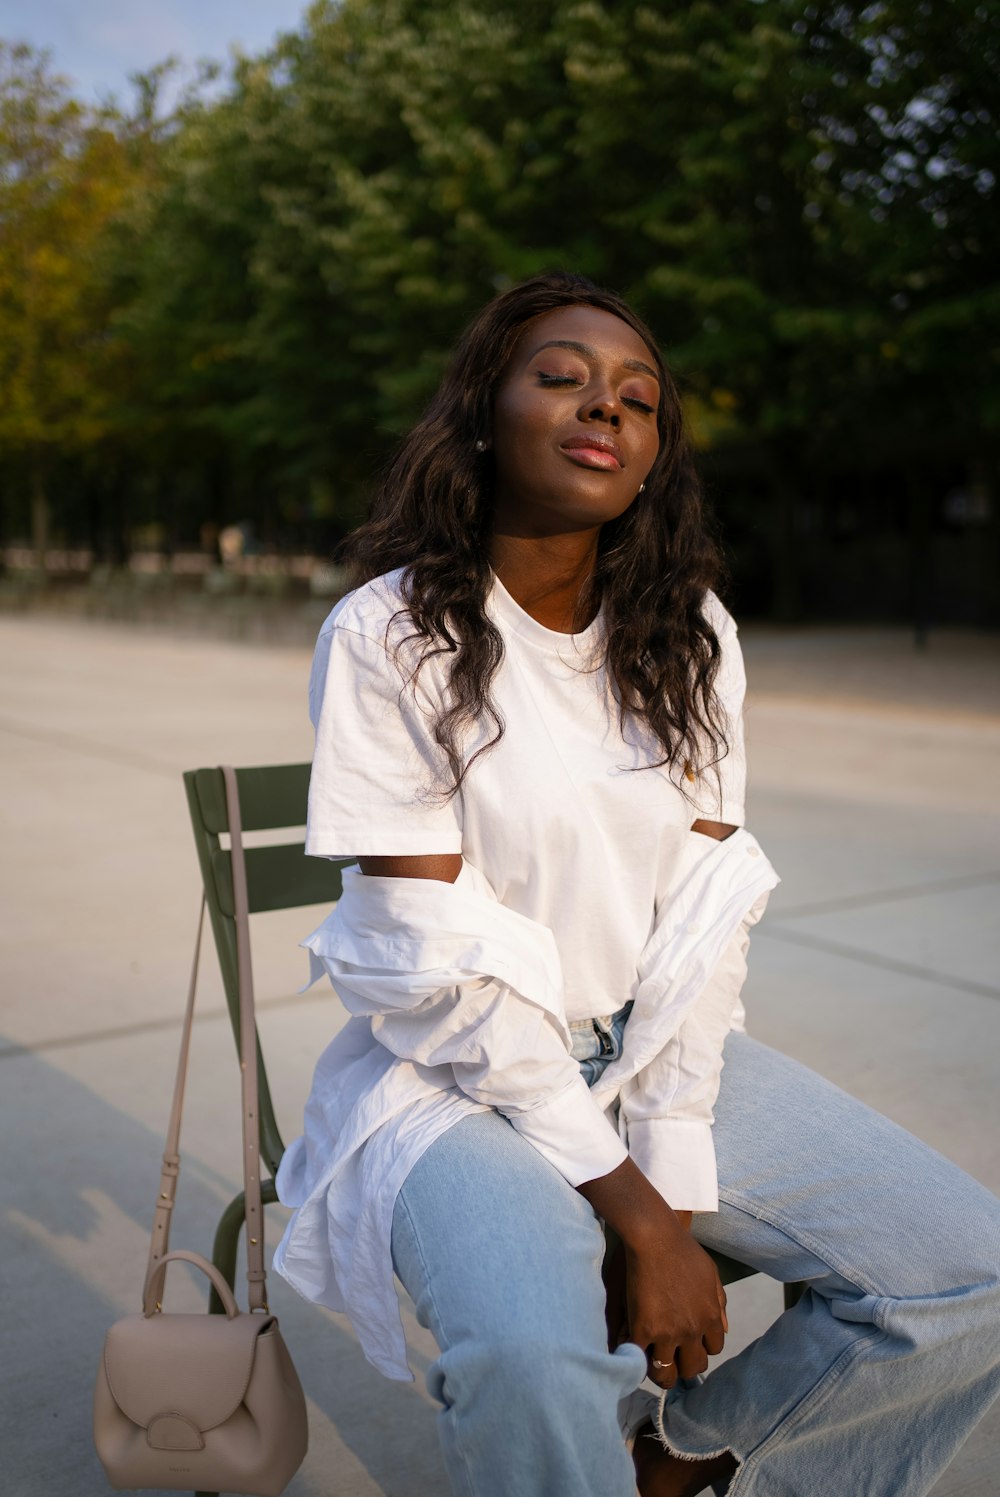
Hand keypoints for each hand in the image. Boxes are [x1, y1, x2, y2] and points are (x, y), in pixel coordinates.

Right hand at [580, 1158, 726, 1388]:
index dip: (701, 1348)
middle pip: (694, 1367)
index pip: (714, 1349)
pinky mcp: (643, 1329)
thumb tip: (724, 1330)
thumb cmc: (682, 1249)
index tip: (690, 1344)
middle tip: (672, 1359)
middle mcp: (693, 1330)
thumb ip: (719, 1304)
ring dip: (661, 1373)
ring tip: (652, 1365)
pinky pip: (641, 1359)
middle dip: (684, 1366)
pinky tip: (634, 1354)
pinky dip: (637, 1360)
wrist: (655, 1236)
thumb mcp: (712, 1274)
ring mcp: (668, 1333)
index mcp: (711, 1317)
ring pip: (667, 1372)